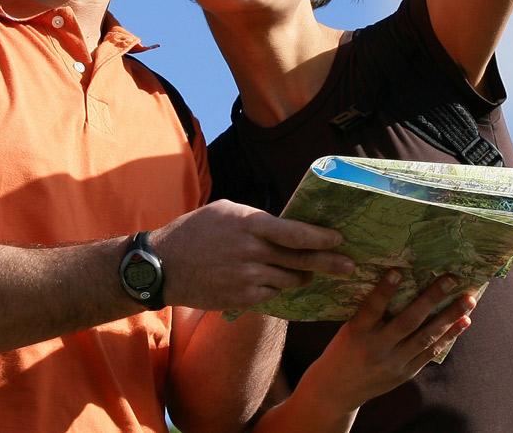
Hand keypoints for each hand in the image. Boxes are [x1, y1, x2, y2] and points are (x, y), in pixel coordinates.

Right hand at [152, 200, 354, 310]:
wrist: (162, 266)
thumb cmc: (195, 231)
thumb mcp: (226, 212)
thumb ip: (258, 220)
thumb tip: (290, 228)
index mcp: (249, 224)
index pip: (295, 233)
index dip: (321, 238)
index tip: (339, 239)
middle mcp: (251, 252)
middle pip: (301, 261)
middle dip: (330, 264)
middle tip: (349, 267)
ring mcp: (247, 279)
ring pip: (289, 281)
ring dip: (302, 278)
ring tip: (309, 274)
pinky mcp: (241, 299)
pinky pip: (272, 295)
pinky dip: (278, 288)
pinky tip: (278, 283)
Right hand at [293, 270, 476, 410]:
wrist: (336, 391)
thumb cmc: (342, 350)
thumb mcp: (347, 329)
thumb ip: (369, 313)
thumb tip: (402, 283)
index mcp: (356, 333)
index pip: (371, 308)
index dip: (384, 291)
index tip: (398, 271)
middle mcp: (376, 348)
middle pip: (407, 322)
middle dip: (431, 299)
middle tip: (451, 279)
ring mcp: (393, 363)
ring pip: (425, 338)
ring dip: (449, 318)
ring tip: (468, 300)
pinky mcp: (404, 374)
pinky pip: (429, 353)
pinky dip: (448, 337)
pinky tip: (463, 322)